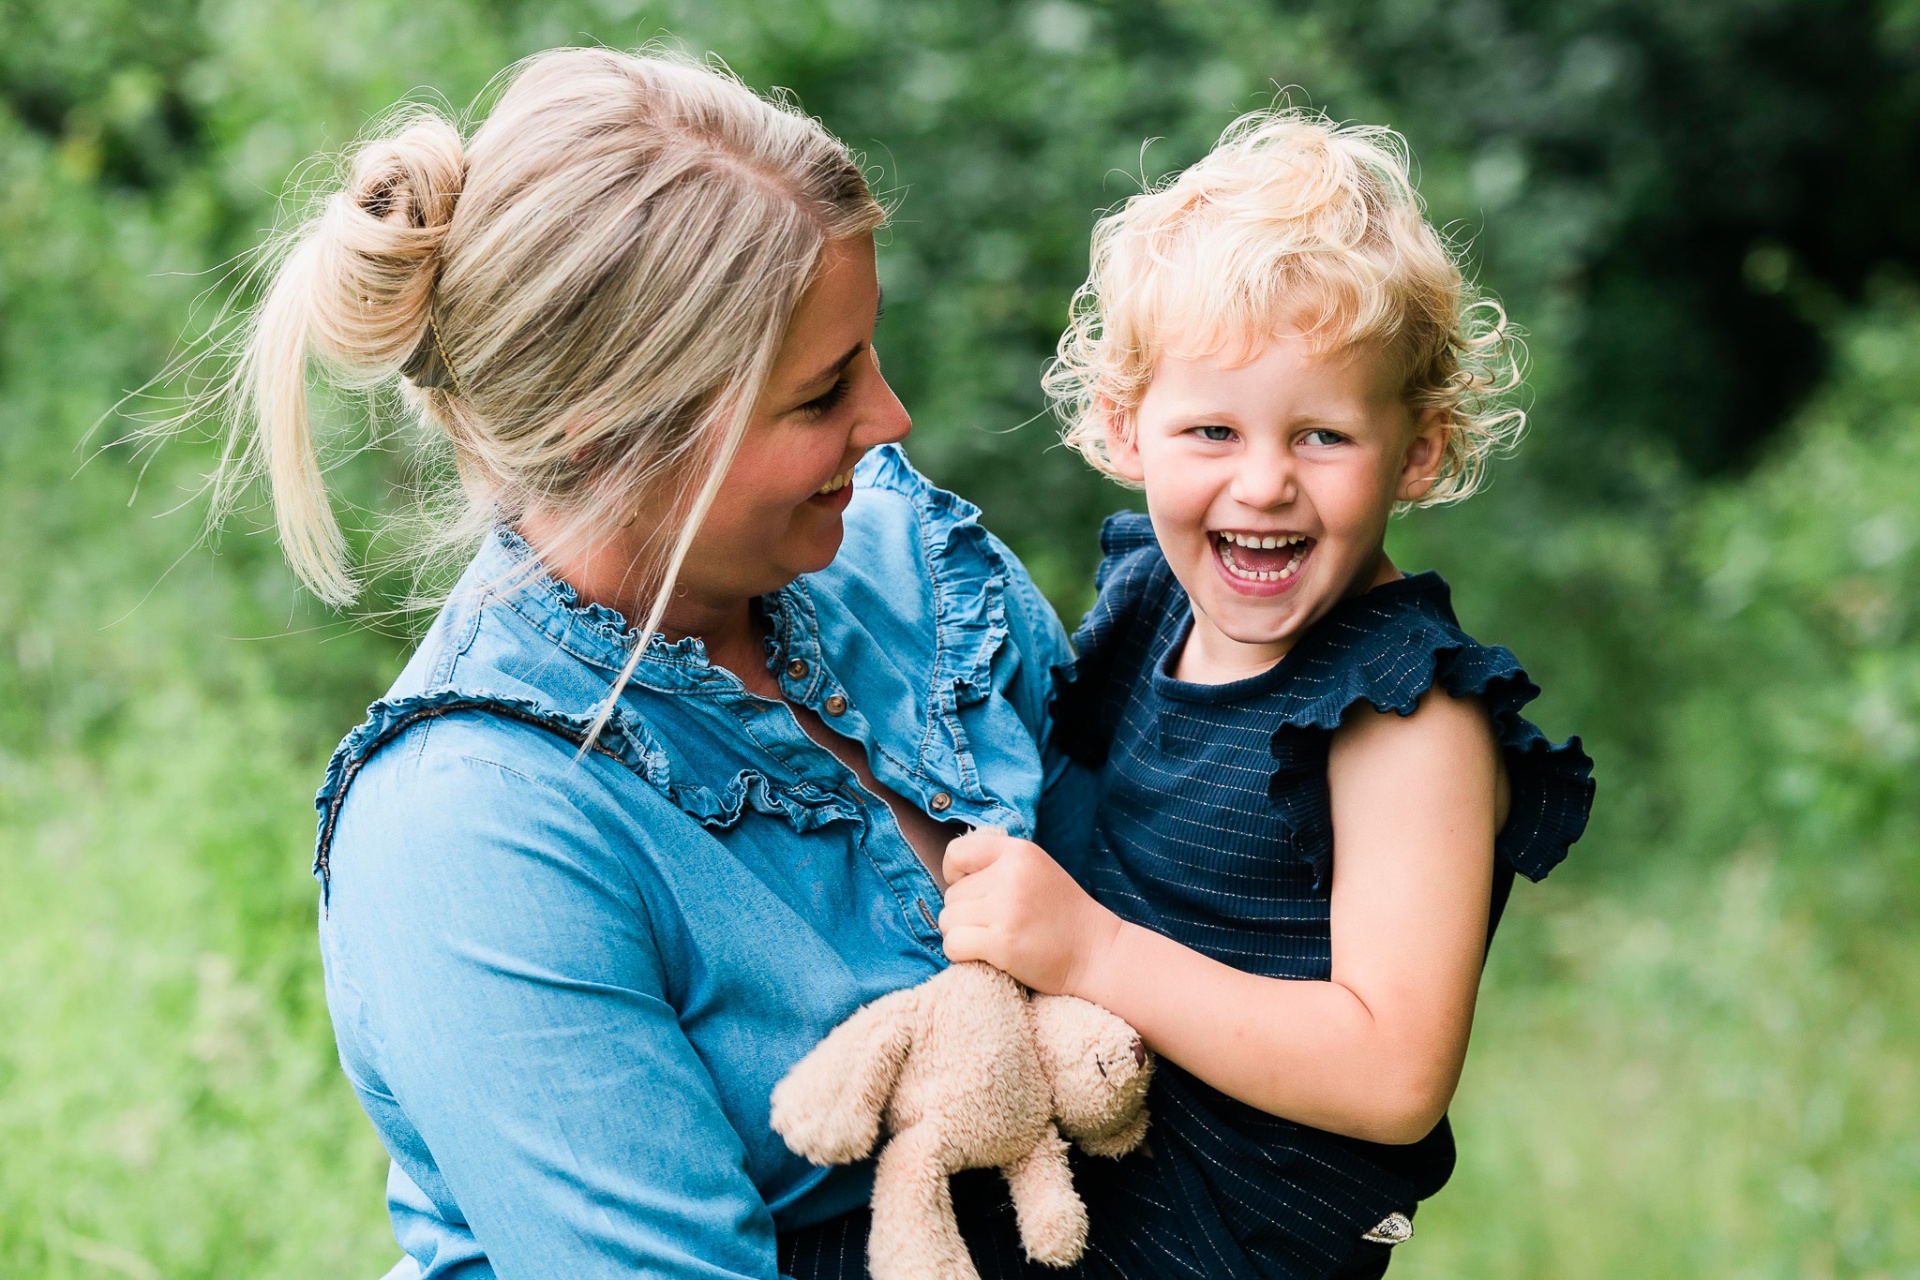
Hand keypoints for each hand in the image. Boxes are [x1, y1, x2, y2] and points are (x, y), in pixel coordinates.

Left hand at [937, 828, 1119, 996]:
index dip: (956, 875)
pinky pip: (952, 944)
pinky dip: (961, 954)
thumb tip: (950, 878)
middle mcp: (1010, 875)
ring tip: (994, 938)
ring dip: (963, 934)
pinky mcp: (1002, 942)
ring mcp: (1006, 909)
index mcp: (1019, 852)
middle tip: (998, 923)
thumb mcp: (1035, 869)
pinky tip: (985, 954)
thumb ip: (998, 864)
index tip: (974, 892)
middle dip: (966, 913)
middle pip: (951, 894)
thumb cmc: (1061, 914)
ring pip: (948, 920)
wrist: (1097, 952)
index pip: (956, 852)